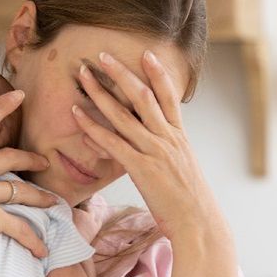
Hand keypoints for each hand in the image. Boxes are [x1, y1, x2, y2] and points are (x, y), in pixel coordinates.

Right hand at [0, 90, 58, 268]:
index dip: (1, 107)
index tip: (19, 95)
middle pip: (11, 158)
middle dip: (32, 159)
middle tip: (45, 162)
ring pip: (22, 192)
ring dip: (41, 198)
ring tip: (53, 202)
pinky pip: (20, 227)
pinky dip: (33, 240)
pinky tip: (41, 250)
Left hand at [71, 51, 226, 242]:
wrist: (199, 223)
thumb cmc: (190, 201)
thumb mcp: (183, 169)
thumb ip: (168, 152)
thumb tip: (154, 144)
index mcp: (180, 137)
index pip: (169, 97)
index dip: (157, 73)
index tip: (145, 53)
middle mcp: (168, 139)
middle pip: (143, 97)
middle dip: (121, 73)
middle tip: (102, 55)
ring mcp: (155, 152)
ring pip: (124, 115)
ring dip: (100, 92)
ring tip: (82, 75)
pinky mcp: (142, 169)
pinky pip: (113, 143)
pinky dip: (93, 126)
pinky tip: (77, 115)